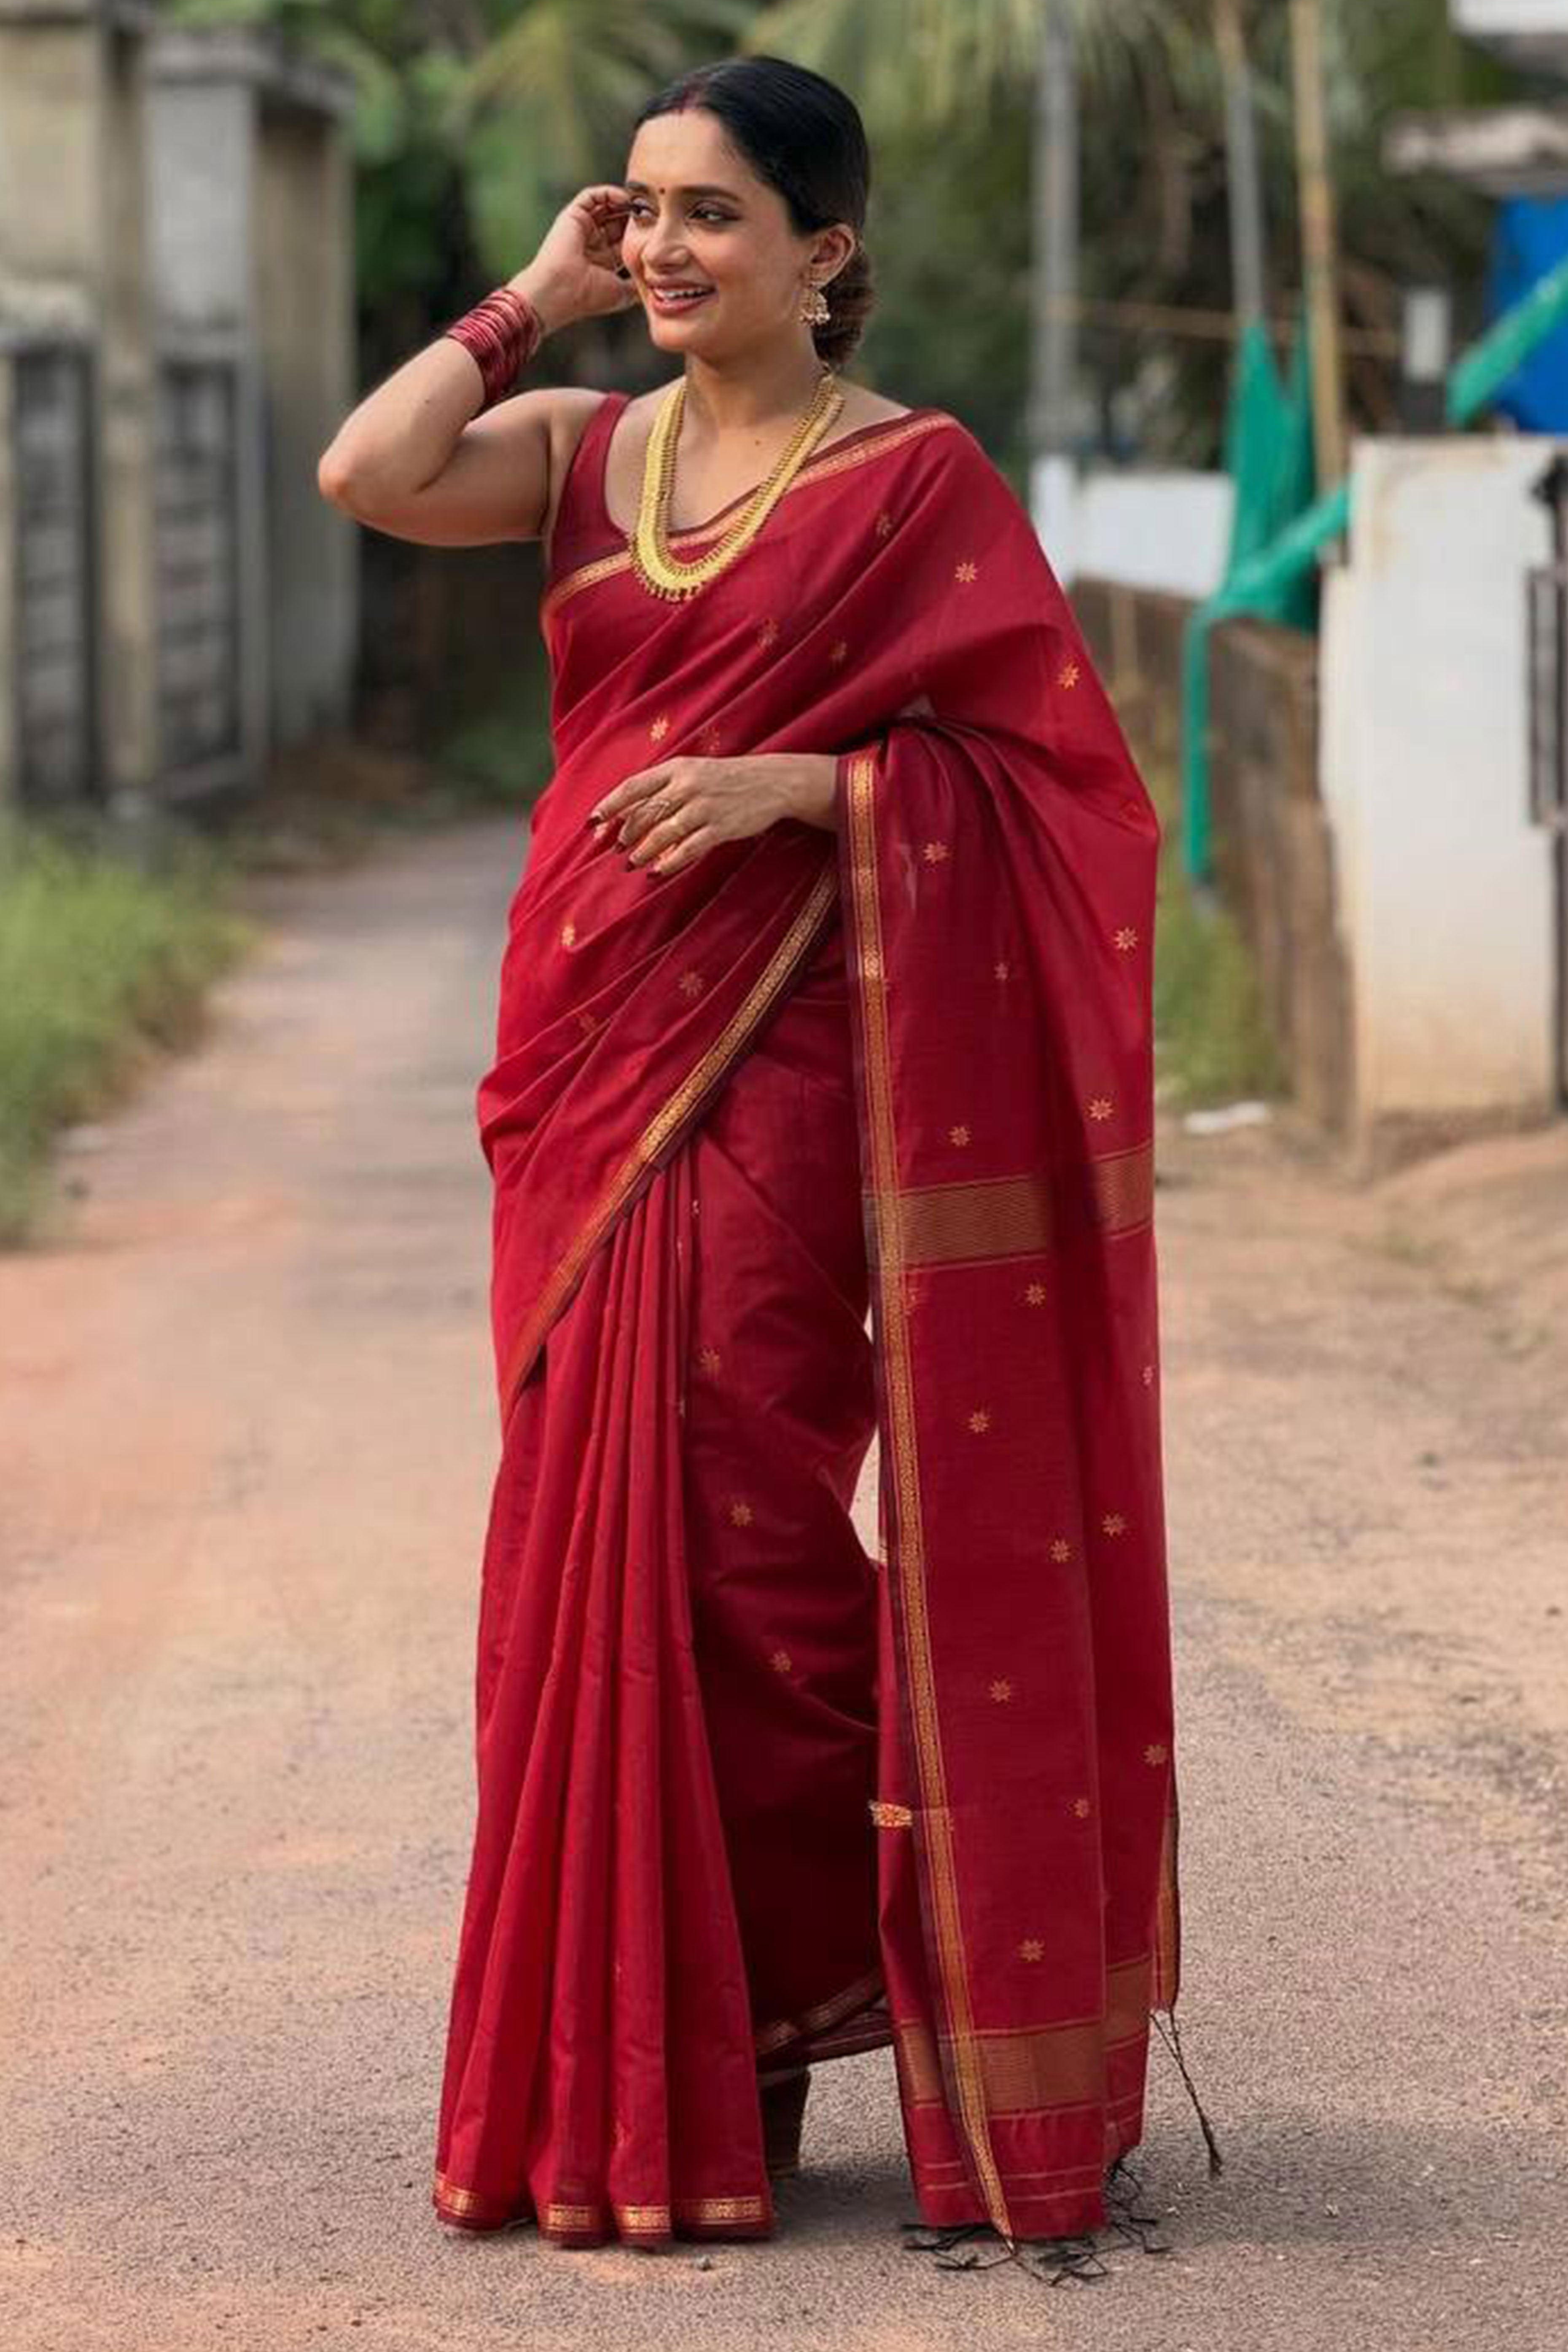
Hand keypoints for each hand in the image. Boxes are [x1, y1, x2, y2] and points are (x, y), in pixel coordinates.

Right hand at [515, 185, 641, 328]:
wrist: (560, 291)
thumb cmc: (588, 297)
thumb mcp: (621, 294)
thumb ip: (636, 285)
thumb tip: (654, 283)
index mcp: (602, 260)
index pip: (624, 239)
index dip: (640, 233)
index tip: (657, 230)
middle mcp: (591, 242)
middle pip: (617, 220)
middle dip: (634, 215)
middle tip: (653, 211)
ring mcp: (581, 227)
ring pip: (606, 206)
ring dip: (624, 202)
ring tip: (640, 203)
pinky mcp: (573, 215)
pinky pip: (592, 196)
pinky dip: (608, 193)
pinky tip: (624, 199)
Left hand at [588, 753, 837, 875]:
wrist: (772, 782)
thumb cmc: (726, 780)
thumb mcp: (694, 772)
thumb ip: (664, 788)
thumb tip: (630, 812)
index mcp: (676, 768)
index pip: (633, 787)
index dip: (609, 806)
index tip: (592, 823)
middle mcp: (687, 785)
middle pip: (645, 813)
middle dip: (625, 834)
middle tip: (614, 849)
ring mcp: (704, 807)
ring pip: (662, 833)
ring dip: (642, 851)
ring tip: (631, 864)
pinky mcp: (720, 827)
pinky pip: (688, 849)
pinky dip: (669, 863)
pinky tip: (656, 873)